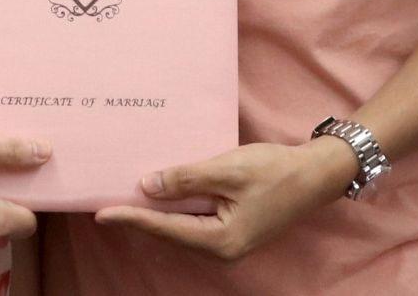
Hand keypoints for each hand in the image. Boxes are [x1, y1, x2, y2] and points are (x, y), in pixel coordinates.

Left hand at [93, 138, 357, 262]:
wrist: (316, 175)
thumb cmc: (276, 171)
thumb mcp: (229, 169)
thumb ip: (186, 178)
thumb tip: (146, 186)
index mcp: (221, 240)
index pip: (165, 228)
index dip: (132, 217)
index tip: (101, 213)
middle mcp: (222, 250)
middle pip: (169, 232)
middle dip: (138, 218)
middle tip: (104, 203)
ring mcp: (227, 243)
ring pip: (180, 228)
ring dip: (154, 213)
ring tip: (124, 197)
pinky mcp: (231, 230)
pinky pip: (193, 221)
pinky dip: (174, 209)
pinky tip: (159, 194)